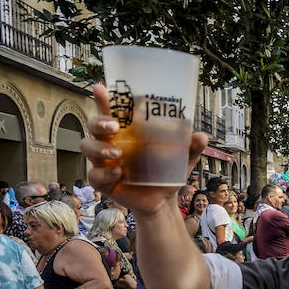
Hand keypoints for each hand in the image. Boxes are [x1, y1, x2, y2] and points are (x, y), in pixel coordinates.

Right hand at [79, 84, 207, 214]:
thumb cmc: (167, 171)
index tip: (101, 88)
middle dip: (99, 121)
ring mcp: (104, 161)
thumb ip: (191, 146)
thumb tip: (201, 136)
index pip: (111, 110)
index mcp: (127, 131)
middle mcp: (111, 141)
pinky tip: (119, 173)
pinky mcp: (103, 181)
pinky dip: (105, 173)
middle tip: (114, 126)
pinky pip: (94, 175)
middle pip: (93, 124)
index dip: (103, 98)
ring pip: (87, 146)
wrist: (163, 200)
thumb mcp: (182, 157)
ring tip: (117, 153)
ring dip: (99, 148)